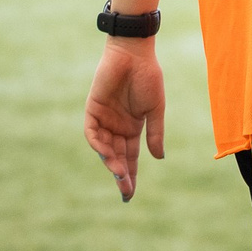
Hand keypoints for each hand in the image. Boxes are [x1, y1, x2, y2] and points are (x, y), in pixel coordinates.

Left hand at [84, 37, 165, 201]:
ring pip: (104, 148)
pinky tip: (107, 153)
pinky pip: (92, 132)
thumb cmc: (148, 78)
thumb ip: (155, 133)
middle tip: (125, 192)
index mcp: (133, 128)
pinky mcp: (93, 110)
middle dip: (120, 175)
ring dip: (111, 162)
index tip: (130, 195)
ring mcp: (104, 119)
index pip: (130, 157)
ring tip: (119, 174)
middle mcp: (117, 127)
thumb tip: (159, 158)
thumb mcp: (155, 109)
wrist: (134, 54)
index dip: (130, 175)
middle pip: (117, 157)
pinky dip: (98, 144)